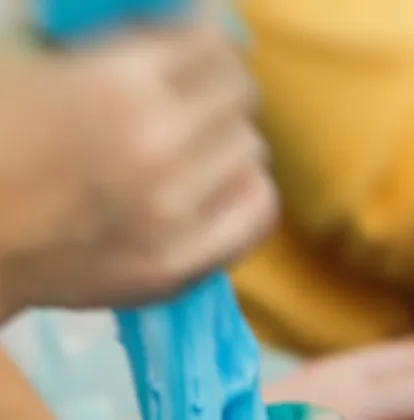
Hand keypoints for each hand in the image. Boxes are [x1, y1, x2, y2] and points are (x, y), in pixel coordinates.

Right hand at [0, 22, 276, 319]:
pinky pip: (255, 213)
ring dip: (226, 140)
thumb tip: (172, 10)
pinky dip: (243, 191)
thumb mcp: (26, 47)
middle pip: (238, 96)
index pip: (211, 42)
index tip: (190, 46)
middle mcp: (155, 150)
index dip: (202, 38)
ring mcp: (170, 216)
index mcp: (118, 86)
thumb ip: (101, 23)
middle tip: (192, 95)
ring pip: (250, 153)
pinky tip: (215, 185)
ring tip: (196, 143)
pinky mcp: (175, 267)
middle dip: (215, 87)